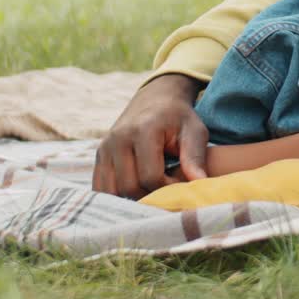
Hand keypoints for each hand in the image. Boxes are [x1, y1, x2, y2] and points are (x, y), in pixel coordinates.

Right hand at [93, 74, 208, 197]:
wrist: (156, 99)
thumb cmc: (179, 118)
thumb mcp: (195, 132)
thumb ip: (195, 157)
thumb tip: (200, 184)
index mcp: (143, 130)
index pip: (151, 177)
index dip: (169, 189)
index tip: (182, 185)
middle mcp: (118, 138)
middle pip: (130, 187)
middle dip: (152, 196)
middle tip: (168, 190)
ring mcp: (105, 147)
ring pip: (113, 191)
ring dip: (134, 199)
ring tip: (154, 189)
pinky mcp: (99, 156)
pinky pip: (101, 187)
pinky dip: (118, 196)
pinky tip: (137, 190)